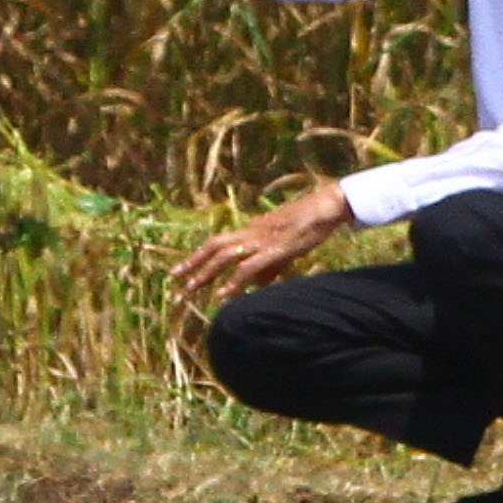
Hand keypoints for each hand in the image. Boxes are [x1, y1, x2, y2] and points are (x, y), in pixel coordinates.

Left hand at [171, 184, 352, 300]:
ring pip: (224, 256)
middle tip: (175, 279)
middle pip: (213, 246)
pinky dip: (233, 282)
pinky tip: (223, 295)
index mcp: (251, 231)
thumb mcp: (284, 249)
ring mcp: (261, 240)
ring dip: (206, 274)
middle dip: (193, 263)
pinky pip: (248, 267)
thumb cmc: (308, 226)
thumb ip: (267, 268)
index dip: (198, 255)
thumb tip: (255, 285)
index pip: (217, 242)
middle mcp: (251, 233)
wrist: (327, 207)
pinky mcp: (274, 249)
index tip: (180, 269)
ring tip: (191, 290)